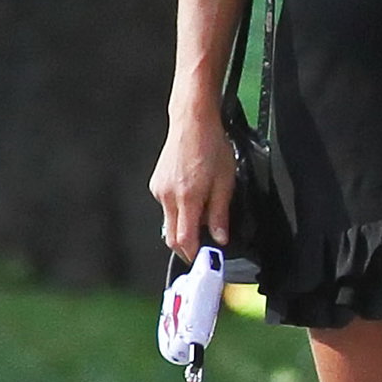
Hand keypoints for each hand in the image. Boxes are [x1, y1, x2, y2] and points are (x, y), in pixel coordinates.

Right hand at [149, 110, 236, 257]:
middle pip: (172, 237)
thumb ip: (220, 213)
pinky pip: (166, 207)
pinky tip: (192, 197)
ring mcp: (159, 190)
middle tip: (204, 248)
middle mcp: (168, 196)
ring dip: (184, 226)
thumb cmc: (211, 145)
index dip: (193, 254)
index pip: (185, 240)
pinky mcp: (156, 184)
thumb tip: (220, 237)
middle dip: (187, 247)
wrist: (192, 121)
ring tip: (203, 212)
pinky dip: (179, 211)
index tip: (204, 260)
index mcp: (187, 197)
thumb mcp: (225, 181)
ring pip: (169, 222)